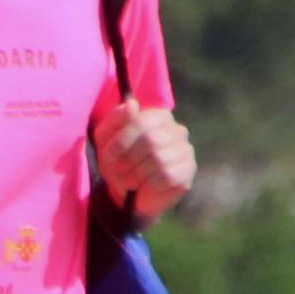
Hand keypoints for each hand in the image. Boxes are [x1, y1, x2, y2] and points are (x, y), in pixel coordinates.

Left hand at [97, 103, 194, 220]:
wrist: (127, 189)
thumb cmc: (118, 158)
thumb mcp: (107, 137)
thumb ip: (116, 119)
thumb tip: (131, 104)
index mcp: (159, 116)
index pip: (142, 122)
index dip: (122, 140)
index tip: (110, 155)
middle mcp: (177, 130)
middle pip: (151, 141)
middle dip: (129, 159)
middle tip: (118, 171)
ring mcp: (186, 151)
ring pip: (159, 160)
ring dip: (137, 174)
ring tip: (128, 181)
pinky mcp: (187, 172)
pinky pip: (168, 176)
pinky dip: (149, 184)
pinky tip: (144, 186)